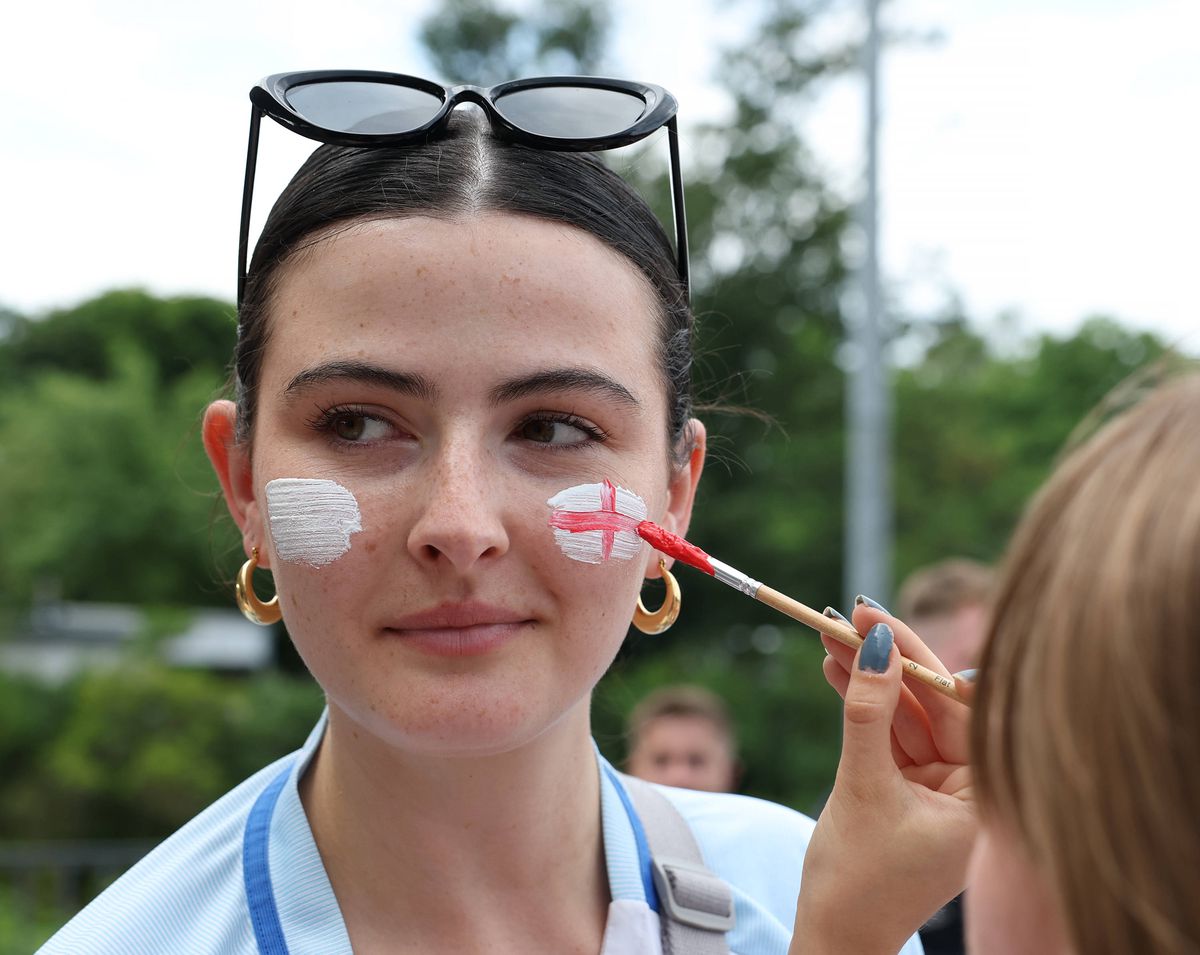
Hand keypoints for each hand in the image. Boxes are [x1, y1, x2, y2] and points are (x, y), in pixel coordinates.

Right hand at [790, 603, 976, 954]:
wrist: (835, 938)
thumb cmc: (858, 881)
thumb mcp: (862, 787)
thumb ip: (867, 713)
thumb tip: (874, 646)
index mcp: (986, 799)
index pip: (959, 705)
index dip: (918, 656)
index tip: (877, 619)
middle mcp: (972, 790)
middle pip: (931, 704)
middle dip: (886, 661)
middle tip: (847, 618)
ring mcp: (940, 790)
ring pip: (906, 715)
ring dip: (867, 677)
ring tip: (829, 636)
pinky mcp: (910, 791)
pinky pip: (889, 735)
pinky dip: (862, 706)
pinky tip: (835, 671)